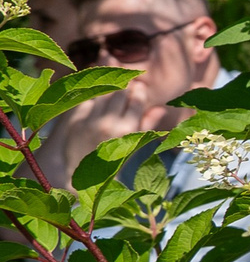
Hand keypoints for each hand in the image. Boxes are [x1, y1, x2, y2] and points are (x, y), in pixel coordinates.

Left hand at [33, 77, 152, 189]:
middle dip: (124, 88)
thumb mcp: (133, 145)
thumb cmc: (110, 162)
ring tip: (110, 96)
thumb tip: (161, 108)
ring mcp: (91, 121)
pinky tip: (95, 106)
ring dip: (108, 92)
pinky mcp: (76, 120)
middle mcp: (110, 123)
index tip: (139, 87)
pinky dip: (93, 100)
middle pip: (120, 93)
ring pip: (103, 94)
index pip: (136, 100)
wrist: (79, 174)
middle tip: (125, 87)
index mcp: (127, 130)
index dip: (139, 91)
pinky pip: (88, 101)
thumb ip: (146, 125)